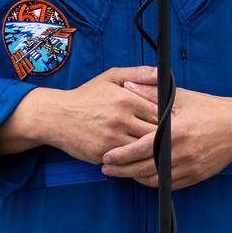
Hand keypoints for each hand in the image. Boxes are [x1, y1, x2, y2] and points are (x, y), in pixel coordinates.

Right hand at [0, 66, 159, 163]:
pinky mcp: (103, 154)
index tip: (174, 122)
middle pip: (155, 133)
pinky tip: (141, 158)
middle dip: (164, 136)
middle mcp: (120, 119)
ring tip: (161, 151)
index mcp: (126, 99)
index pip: (160, 112)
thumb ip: (138, 73)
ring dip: (152, 150)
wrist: (56, 116)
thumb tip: (162, 72)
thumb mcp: (111, 77)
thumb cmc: (87, 96)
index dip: (170, 119)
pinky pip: (127, 160)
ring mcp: (112, 139)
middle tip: (174, 139)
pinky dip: (135, 159)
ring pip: (143, 149)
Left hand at [101, 84, 231, 188]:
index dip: (121, 155)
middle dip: (122, 171)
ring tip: (121, 172)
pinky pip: (169, 185)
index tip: (106, 156)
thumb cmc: (210, 108)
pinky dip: (153, 182)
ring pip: (155, 180)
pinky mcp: (196, 176)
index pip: (141, 148)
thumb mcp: (181, 97)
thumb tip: (126, 86)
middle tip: (107, 169)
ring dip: (135, 178)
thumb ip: (151, 93)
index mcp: (177, 132)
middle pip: (144, 168)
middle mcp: (183, 153)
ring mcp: (190, 167)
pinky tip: (143, 176)